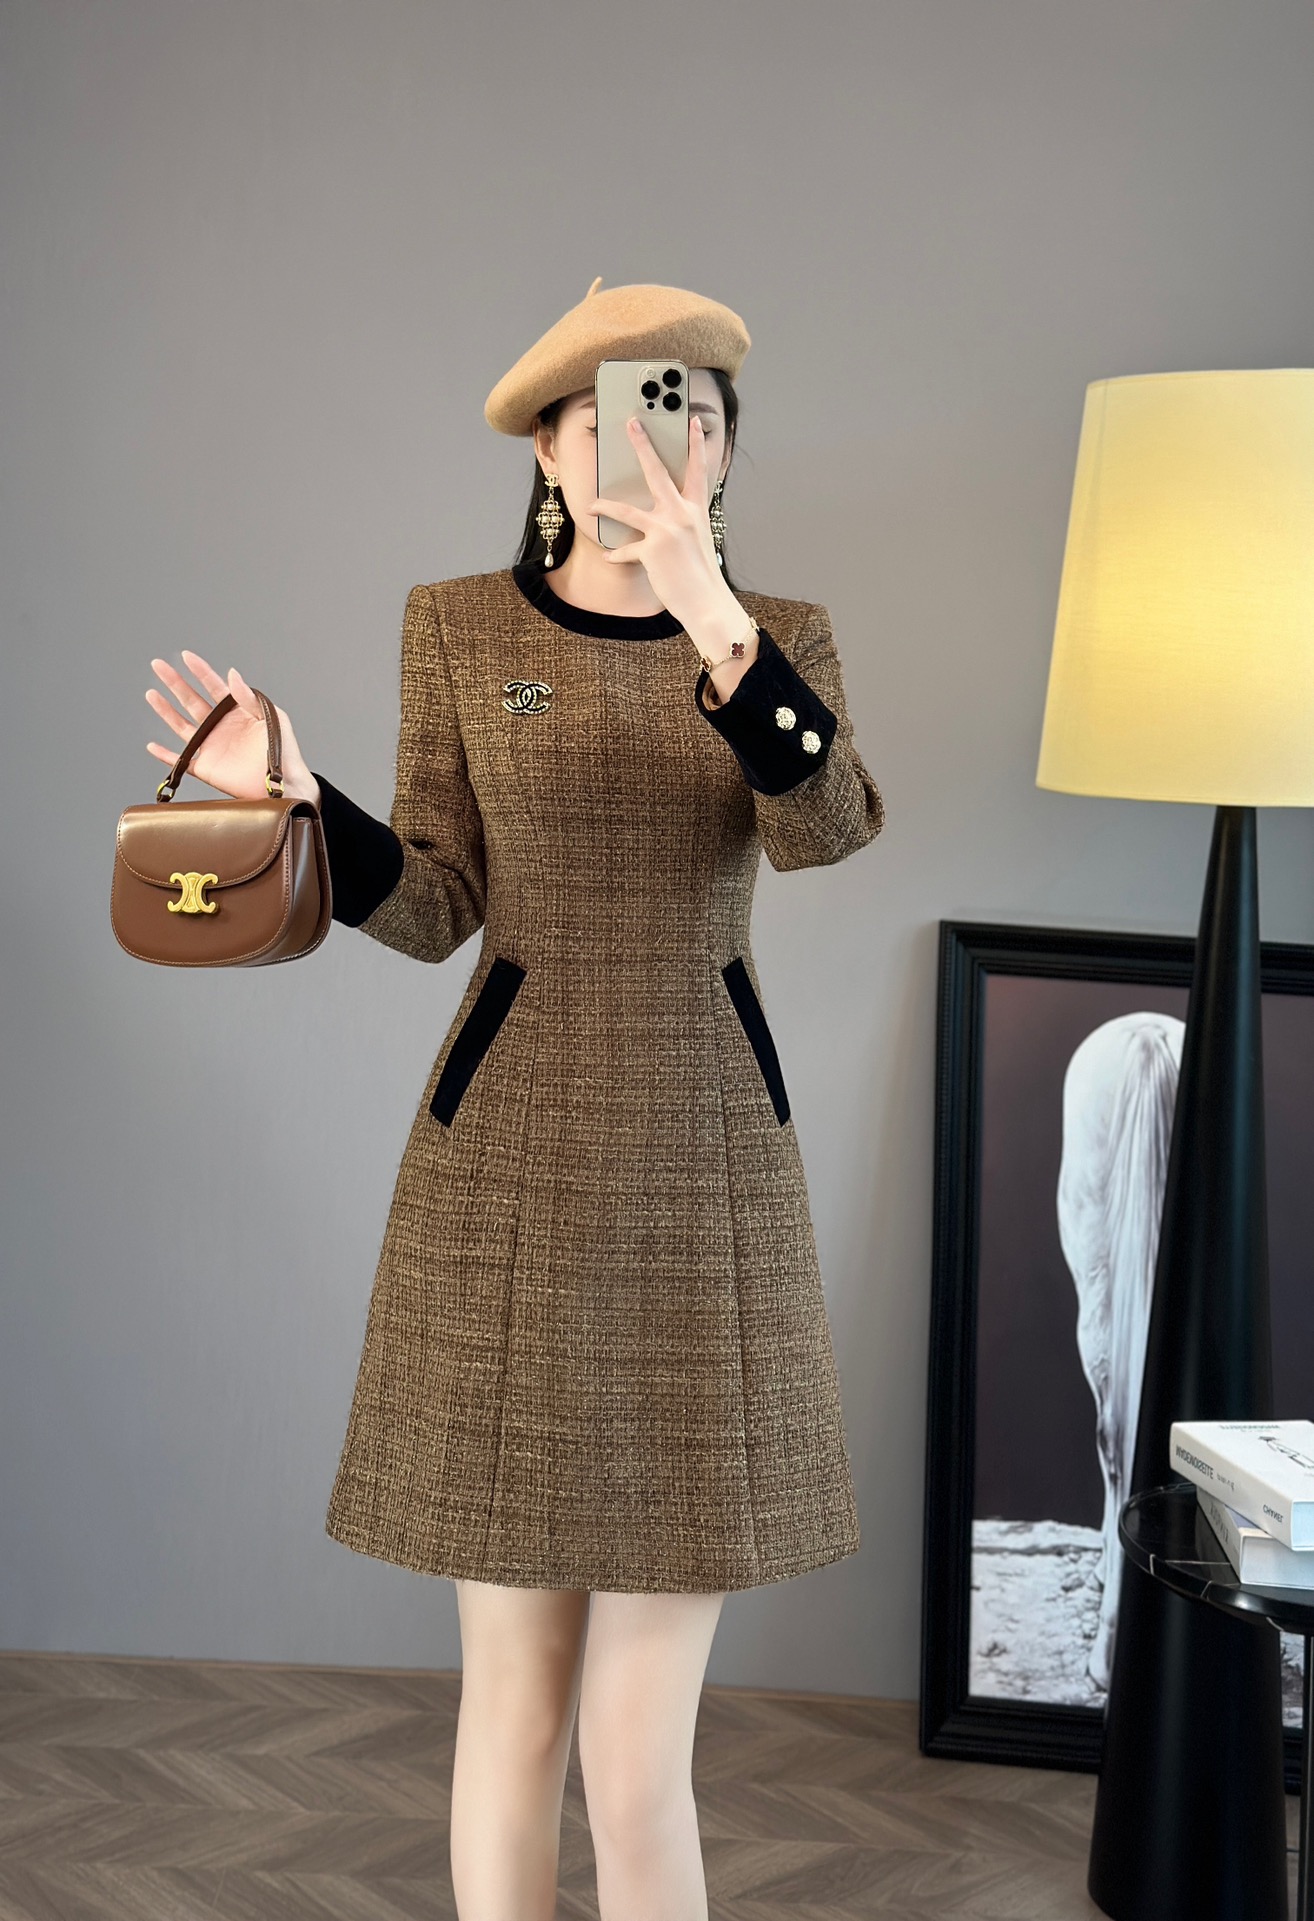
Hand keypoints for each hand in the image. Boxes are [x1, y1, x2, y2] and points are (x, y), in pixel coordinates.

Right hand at [144, 651, 318, 803]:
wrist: (284, 784)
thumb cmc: (284, 751)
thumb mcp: (271, 718)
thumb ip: (250, 698)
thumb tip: (232, 674)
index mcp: (236, 712)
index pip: (214, 686)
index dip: (200, 671)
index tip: (186, 656)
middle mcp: (220, 726)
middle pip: (191, 700)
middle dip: (175, 682)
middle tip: (158, 665)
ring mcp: (211, 746)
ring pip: (181, 725)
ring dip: (166, 710)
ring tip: (152, 694)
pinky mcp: (207, 768)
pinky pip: (182, 761)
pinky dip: (165, 756)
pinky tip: (152, 746)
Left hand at [589, 414, 738, 634]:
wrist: (706, 602)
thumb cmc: (701, 573)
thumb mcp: (698, 539)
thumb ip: (684, 521)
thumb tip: (669, 514)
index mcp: (696, 509)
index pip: (697, 469)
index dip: (696, 444)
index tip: (693, 421)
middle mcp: (681, 514)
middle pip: (657, 472)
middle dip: (643, 445)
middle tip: (631, 423)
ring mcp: (665, 530)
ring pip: (627, 510)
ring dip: (606, 506)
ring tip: (593, 504)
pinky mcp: (651, 550)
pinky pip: (626, 550)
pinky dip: (617, 554)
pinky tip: (610, 556)